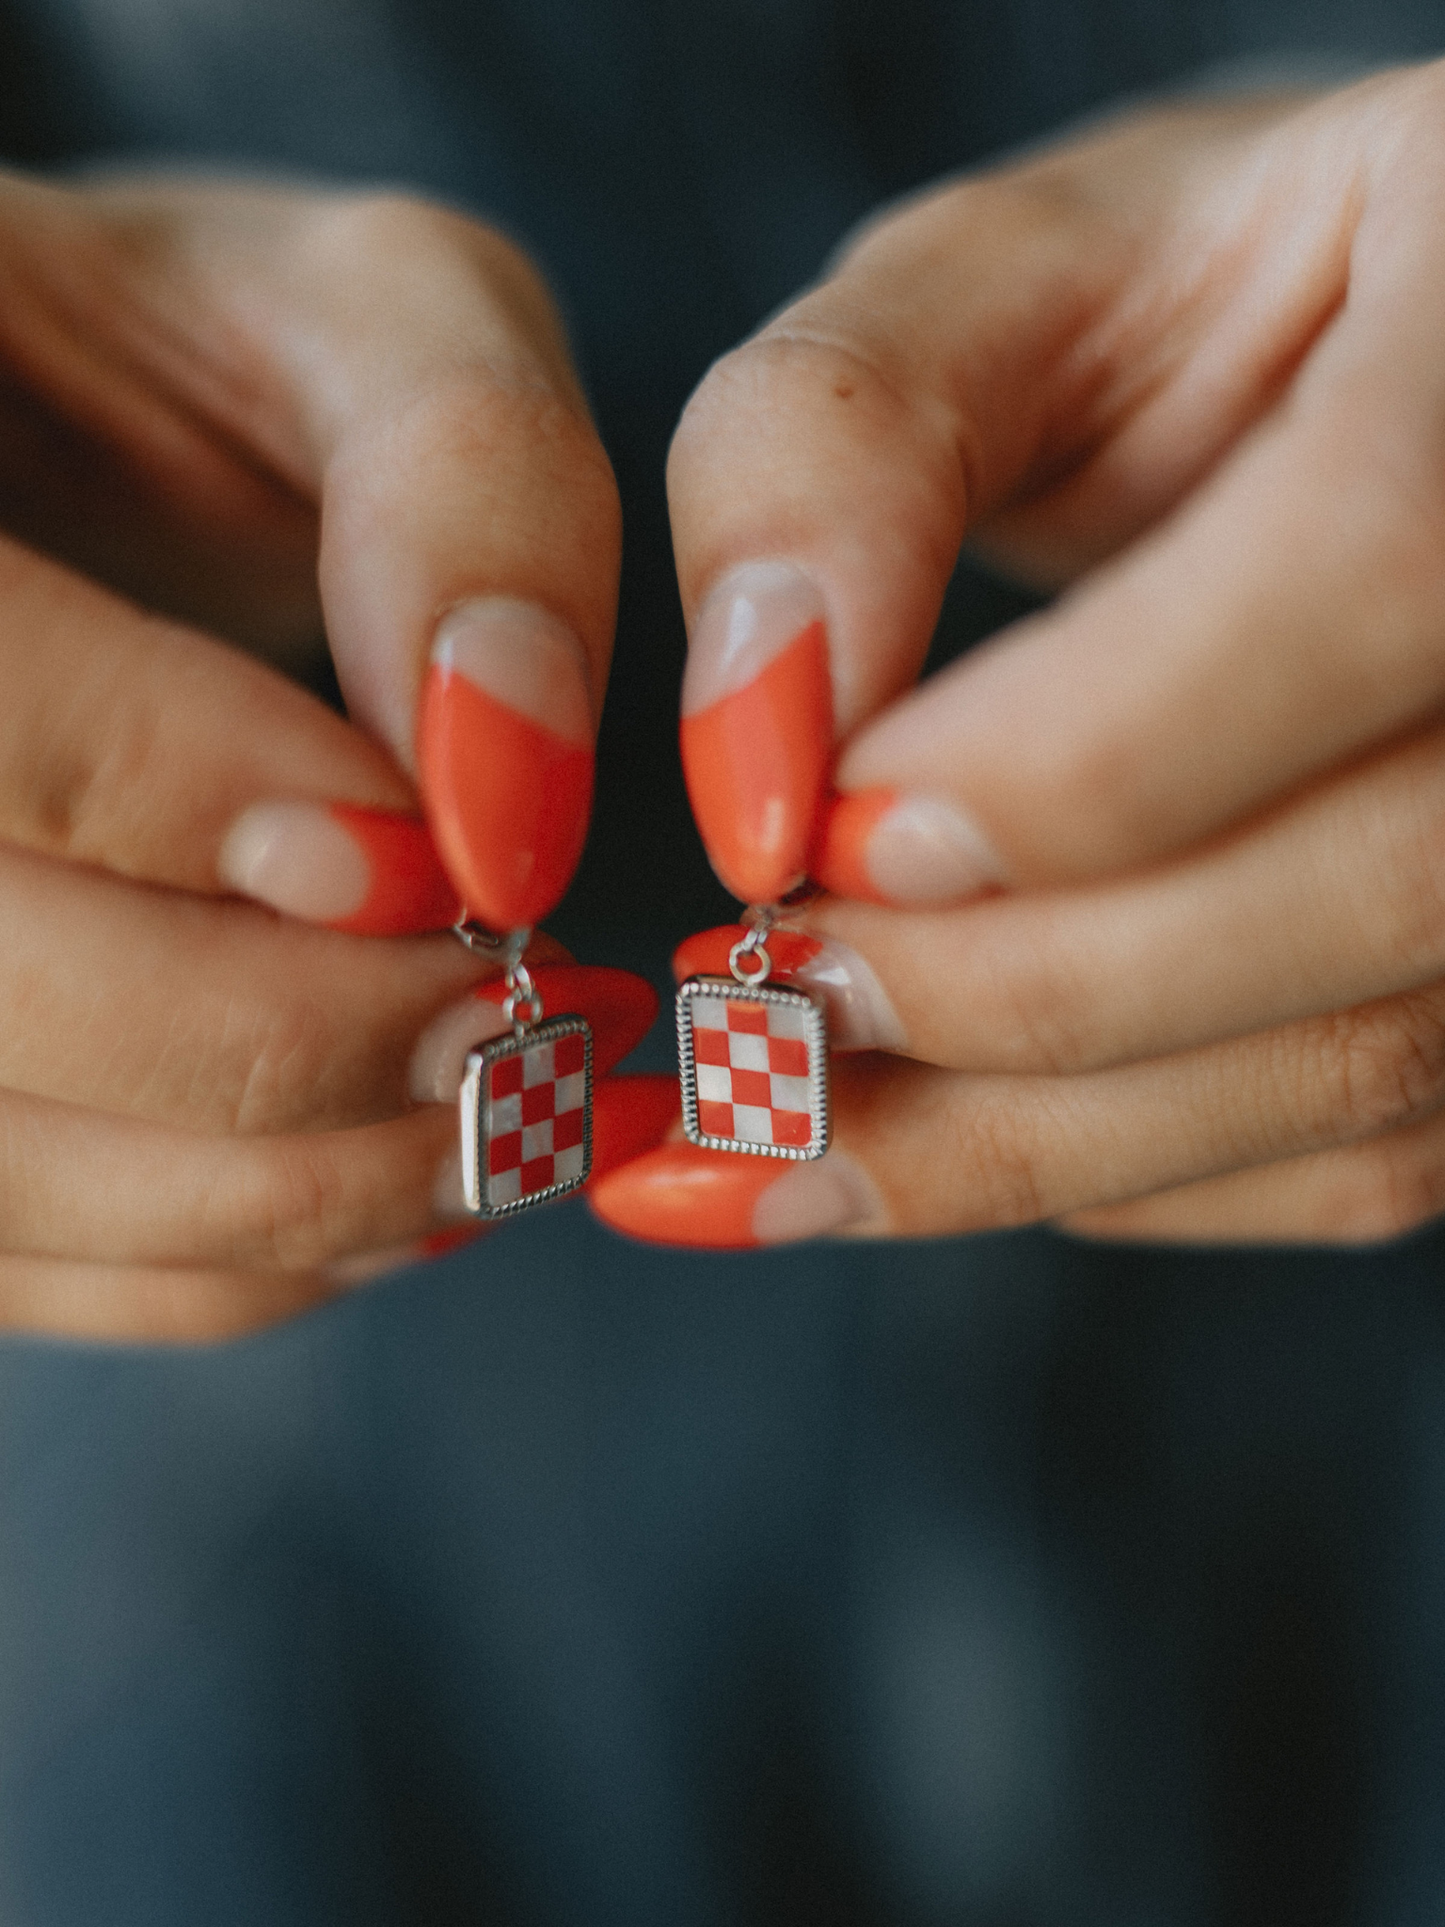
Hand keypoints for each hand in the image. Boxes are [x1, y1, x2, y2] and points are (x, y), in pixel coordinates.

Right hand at [0, 172, 668, 1337]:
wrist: (58, 461)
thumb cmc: (215, 365)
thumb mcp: (373, 314)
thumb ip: (464, 478)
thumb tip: (499, 798)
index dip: (214, 809)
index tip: (457, 863)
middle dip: (300, 1046)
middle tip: (537, 1022)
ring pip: (6, 1174)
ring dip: (299, 1190)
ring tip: (513, 1108)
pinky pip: (27, 1253)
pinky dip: (236, 1254)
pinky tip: (400, 1163)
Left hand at [592, 63, 1444, 1248]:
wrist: (1371, 385)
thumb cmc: (1185, 306)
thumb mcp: (992, 285)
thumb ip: (837, 441)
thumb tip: (752, 754)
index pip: (1366, 569)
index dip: (1078, 757)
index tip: (822, 838)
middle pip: (1385, 881)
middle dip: (1013, 989)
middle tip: (756, 1005)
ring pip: (1363, 1066)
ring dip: (1026, 1136)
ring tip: (777, 1114)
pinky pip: (1358, 1155)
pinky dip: (1117, 1169)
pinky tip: (947, 1126)